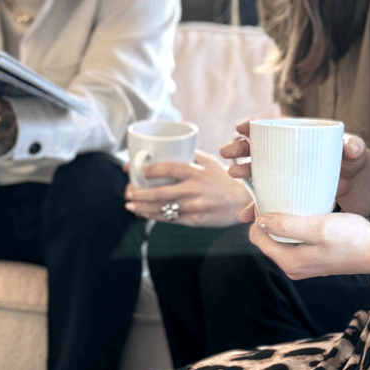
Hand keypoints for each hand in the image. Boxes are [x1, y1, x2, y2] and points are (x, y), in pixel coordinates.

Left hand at [124, 151, 251, 226]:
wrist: (241, 201)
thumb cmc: (223, 179)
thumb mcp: (209, 162)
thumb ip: (190, 155)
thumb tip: (165, 148)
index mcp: (197, 172)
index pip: (169, 168)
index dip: (150, 169)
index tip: (137, 169)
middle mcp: (194, 189)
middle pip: (160, 192)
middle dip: (139, 193)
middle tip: (128, 191)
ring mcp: (194, 206)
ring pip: (162, 208)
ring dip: (142, 207)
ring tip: (130, 204)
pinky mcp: (194, 221)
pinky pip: (169, 219)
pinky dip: (153, 216)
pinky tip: (142, 213)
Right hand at [221, 122, 369, 216]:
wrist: (361, 190)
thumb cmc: (356, 164)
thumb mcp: (356, 154)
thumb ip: (354, 148)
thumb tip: (350, 147)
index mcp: (301, 136)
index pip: (274, 126)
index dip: (255, 124)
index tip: (241, 127)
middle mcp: (289, 154)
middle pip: (259, 147)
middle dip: (240, 147)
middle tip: (228, 151)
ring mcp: (287, 175)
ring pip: (258, 171)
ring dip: (242, 171)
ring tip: (233, 174)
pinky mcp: (288, 195)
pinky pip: (268, 199)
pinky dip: (256, 206)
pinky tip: (247, 213)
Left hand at [246, 209, 369, 279]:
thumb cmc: (351, 237)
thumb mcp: (318, 227)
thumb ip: (287, 226)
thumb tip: (259, 221)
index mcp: (289, 262)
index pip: (257, 236)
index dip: (260, 215)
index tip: (272, 197)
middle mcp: (291, 267)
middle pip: (266, 238)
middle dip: (269, 218)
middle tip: (281, 196)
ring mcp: (301, 264)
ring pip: (278, 238)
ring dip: (281, 221)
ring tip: (292, 202)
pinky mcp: (311, 258)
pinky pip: (292, 241)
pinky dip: (293, 226)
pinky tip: (304, 213)